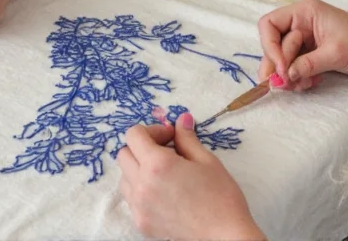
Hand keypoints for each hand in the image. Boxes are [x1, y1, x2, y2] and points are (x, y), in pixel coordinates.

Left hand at [117, 114, 263, 240]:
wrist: (223, 234)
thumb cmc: (220, 195)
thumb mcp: (206, 160)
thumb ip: (187, 138)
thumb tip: (181, 119)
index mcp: (157, 165)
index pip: (133, 135)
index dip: (152, 130)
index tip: (171, 136)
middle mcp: (141, 185)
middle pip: (124, 154)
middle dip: (143, 146)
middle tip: (168, 150)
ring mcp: (138, 206)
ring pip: (124, 177)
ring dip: (139, 167)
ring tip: (166, 171)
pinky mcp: (141, 222)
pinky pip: (131, 198)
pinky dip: (142, 188)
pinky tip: (165, 190)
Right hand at [257, 0, 347, 91]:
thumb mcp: (335, 53)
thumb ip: (307, 64)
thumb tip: (284, 76)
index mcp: (305, 12)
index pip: (269, 25)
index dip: (270, 47)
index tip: (281, 68)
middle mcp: (301, 22)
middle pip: (274, 44)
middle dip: (279, 66)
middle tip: (285, 85)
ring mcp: (306, 38)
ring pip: (283, 58)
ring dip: (288, 75)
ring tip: (301, 86)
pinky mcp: (311, 53)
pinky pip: (294, 66)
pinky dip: (298, 77)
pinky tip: (310, 84)